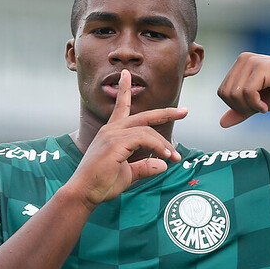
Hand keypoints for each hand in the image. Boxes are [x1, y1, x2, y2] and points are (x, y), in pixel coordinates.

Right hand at [67, 70, 186, 207]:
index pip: (120, 107)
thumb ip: (145, 167)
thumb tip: (164, 164)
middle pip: (143, 115)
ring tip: (174, 156)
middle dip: (166, 112)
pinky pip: (144, 139)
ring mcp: (112, 135)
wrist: (84, 194)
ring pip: (147, 130)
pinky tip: (165, 156)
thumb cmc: (101, 184)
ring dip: (164, 143)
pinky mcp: (115, 144)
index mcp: (111, 133)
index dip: (125, 90)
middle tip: (185, 111)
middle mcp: (111, 130)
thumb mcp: (129, 174)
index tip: (126, 74)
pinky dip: (158, 146)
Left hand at [217, 52, 269, 127]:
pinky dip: (255, 104)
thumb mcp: (257, 105)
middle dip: (240, 108)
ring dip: (249, 107)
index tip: (253, 108)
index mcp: (240, 65)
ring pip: (235, 93)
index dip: (235, 106)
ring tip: (263, 106)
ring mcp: (252, 61)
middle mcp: (244, 59)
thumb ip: (240, 111)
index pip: (222, 91)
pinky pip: (247, 92)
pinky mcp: (262, 67)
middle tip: (258, 108)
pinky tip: (266, 106)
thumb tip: (221, 123)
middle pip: (226, 93)